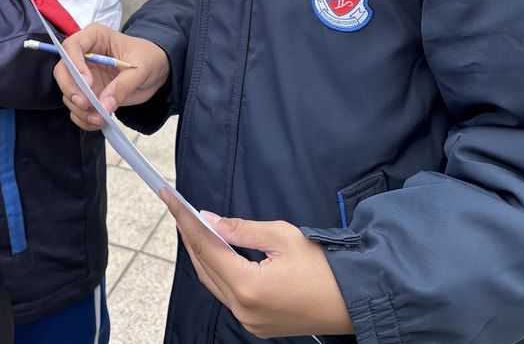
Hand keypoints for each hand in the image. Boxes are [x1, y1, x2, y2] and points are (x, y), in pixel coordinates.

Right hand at [53, 24, 169, 130]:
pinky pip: (77, 108)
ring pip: (67, 92)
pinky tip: (98, 122)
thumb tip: (104, 105)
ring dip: (79, 109)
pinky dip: (83, 118)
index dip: (74, 65)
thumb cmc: (149, 58)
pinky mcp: (88, 94)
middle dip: (71, 89)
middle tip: (85, 104)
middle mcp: (84, 56)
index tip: (88, 83)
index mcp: (95, 37)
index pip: (72, 46)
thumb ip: (123, 85)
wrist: (156, 70)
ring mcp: (84, 76)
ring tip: (98, 118)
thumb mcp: (141, 68)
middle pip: (62, 70)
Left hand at [162, 192, 353, 339]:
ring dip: (202, 254)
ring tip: (192, 226)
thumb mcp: (282, 236)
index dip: (185, 219)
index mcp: (248, 287)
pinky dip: (218, 271)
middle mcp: (243, 309)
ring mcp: (249, 321)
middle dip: (190, 236)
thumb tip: (210, 220)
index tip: (169, 198)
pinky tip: (216, 252)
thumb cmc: (325, 267)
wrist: (354, 302)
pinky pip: (227, 295)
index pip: (205, 247)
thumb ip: (241, 229)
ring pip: (213, 283)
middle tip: (178, 208)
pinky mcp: (257, 325)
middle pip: (204, 267)